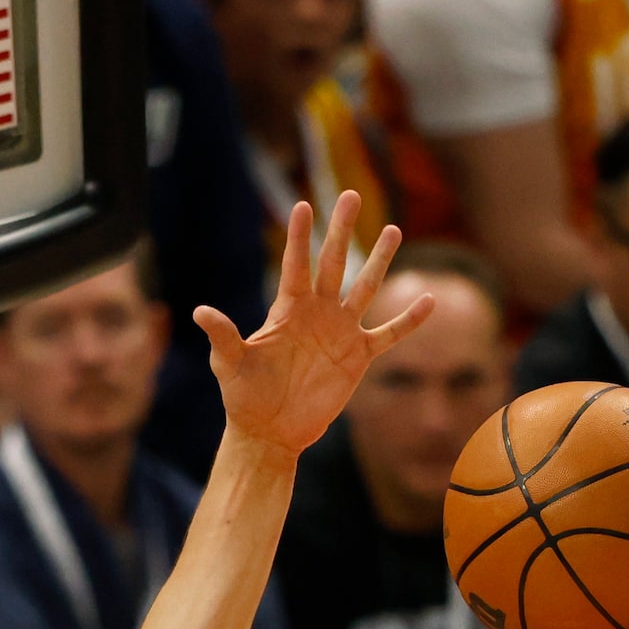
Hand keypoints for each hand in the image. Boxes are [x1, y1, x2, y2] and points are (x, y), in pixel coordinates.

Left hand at [194, 192, 433, 457]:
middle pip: (333, 263)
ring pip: (365, 288)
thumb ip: (223, 337)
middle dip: (341, 230)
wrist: (270, 432)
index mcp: (288, 309)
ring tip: (392, 229)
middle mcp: (317, 313)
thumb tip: (199, 312)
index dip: (299, 237)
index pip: (295, 265)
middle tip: (350, 195)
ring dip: (379, 260)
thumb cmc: (245, 398)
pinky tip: (428, 301)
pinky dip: (408, 321)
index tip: (303, 205)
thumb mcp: (230, 365)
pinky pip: (388, 335)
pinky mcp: (357, 357)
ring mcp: (340, 332)